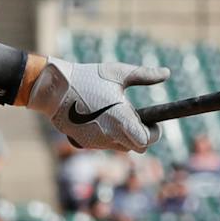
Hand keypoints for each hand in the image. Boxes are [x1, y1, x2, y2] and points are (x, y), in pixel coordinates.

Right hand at [27, 58, 168, 153]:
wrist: (53, 89)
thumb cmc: (86, 78)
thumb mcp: (118, 73)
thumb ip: (145, 75)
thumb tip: (167, 73)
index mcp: (121, 120)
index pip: (146, 141)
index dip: (153, 133)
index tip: (153, 122)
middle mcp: (110, 135)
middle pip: (136, 147)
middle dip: (140, 135)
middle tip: (136, 118)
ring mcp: (96, 141)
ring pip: (121, 147)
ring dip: (124, 135)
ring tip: (116, 115)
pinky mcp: (85, 143)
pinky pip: (105, 144)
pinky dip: (109, 135)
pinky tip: (101, 118)